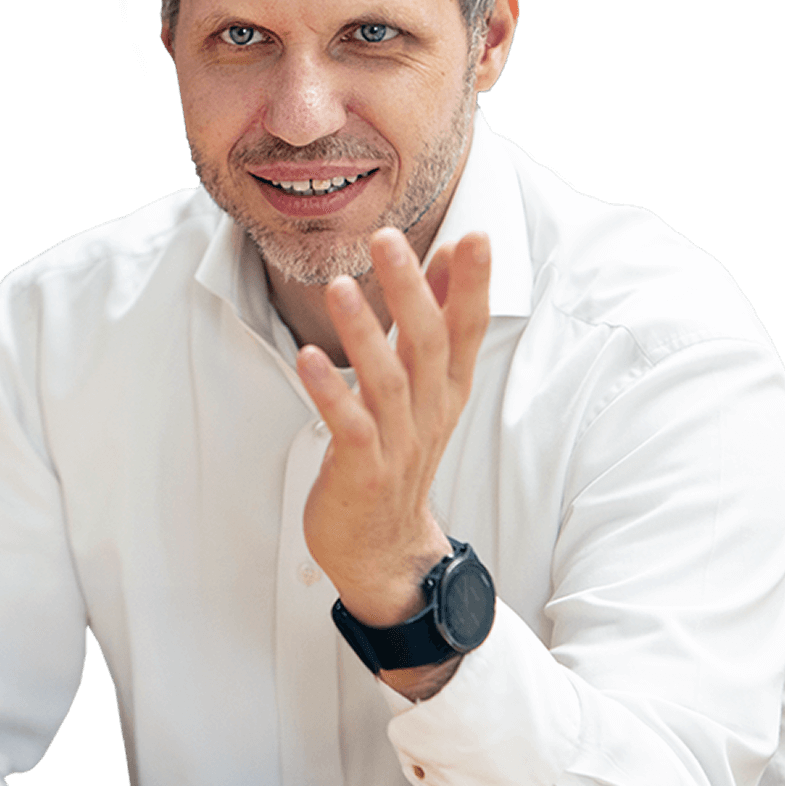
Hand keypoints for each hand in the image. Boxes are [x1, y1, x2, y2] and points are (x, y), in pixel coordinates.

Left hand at [298, 227, 491, 629]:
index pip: (467, 329)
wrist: (385, 548)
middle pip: (428, 344)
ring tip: (341, 286)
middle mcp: (430, 412)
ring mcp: (398, 445)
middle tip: (390, 240)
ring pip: (387, 382)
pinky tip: (307, 357)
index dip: (473, 285)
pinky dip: (329, 392)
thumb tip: (449, 257)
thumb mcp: (427, 387)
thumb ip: (437, 321)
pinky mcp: (363, 472)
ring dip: (364, 333)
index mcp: (447, 389)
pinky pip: (348, 428)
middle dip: (411, 290)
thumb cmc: (400, 455)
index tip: (476, 237)